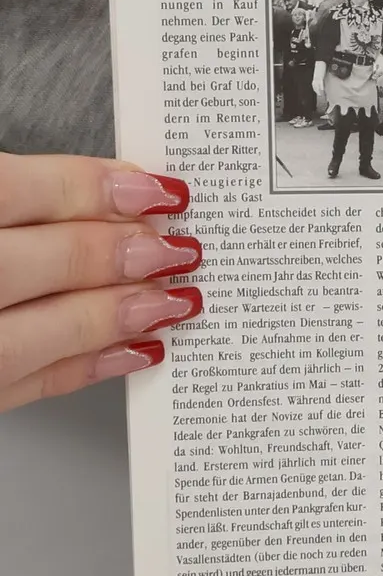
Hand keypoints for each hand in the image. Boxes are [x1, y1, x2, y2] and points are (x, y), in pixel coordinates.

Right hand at [0, 156, 202, 411]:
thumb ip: (27, 197)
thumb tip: (115, 188)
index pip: (17, 192)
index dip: (92, 188)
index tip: (155, 192)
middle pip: (37, 264)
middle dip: (118, 254)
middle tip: (174, 249)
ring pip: (28, 337)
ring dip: (112, 316)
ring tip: (171, 301)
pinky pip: (25, 387)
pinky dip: (86, 367)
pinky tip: (137, 349)